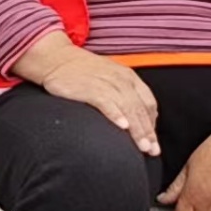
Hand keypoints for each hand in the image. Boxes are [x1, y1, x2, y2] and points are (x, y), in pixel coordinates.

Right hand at [12, 35, 157, 156]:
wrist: (56, 58)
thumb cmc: (82, 72)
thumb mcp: (109, 79)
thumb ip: (122, 96)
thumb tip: (133, 121)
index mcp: (129, 77)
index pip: (148, 103)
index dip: (152, 124)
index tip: (153, 142)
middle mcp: (122, 79)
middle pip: (140, 109)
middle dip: (147, 132)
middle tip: (152, 151)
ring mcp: (106, 83)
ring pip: (128, 108)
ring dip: (137, 129)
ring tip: (142, 147)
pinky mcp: (90, 87)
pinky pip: (106, 102)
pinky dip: (116, 114)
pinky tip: (122, 127)